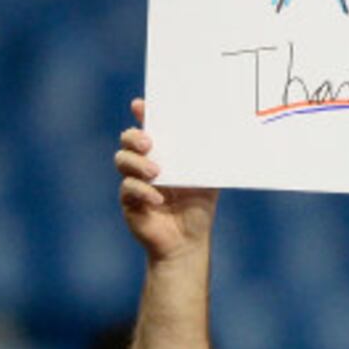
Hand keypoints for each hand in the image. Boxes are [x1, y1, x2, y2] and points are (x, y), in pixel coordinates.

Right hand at [117, 99, 218, 265]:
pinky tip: (157, 199)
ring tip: (156, 171)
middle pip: (128, 141)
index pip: (149, 129)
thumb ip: (208, 161)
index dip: (143, 115)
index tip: (141, 105)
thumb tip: (226, 138)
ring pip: (122, 160)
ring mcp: (135, 181)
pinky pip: (128, 188)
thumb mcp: (208, 181)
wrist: (188, 242)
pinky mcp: (129, 201)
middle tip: (149, 143)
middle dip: (134, 137)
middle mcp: (145, 164)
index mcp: (163, 155)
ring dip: (137, 163)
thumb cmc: (198, 209)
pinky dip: (142, 190)